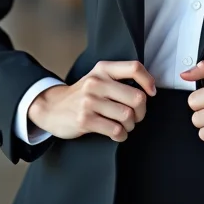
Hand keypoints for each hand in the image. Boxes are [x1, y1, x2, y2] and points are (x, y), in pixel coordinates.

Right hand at [27, 60, 155, 141]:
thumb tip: (148, 89)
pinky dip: (121, 135)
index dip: (148, 81)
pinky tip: (117, 133)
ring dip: (131, 125)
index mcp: (103, 69)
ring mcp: (89, 101)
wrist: (52, 107)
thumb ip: (119, 79)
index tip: (151, 92)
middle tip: (135, 116)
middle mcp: (96, 82)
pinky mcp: (85, 120)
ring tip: (124, 125)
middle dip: (141, 112)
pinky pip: (116, 130)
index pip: (134, 68)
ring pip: (128, 116)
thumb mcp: (98, 78)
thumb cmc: (82, 95)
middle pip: (137, 98)